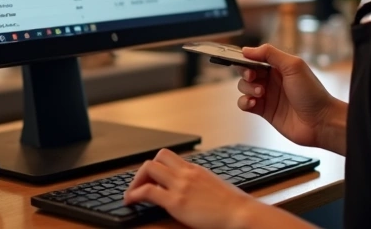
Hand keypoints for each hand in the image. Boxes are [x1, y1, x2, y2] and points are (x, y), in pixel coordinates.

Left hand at [124, 149, 258, 228]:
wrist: (239, 213)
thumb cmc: (232, 204)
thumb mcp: (214, 186)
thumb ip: (200, 182)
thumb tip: (192, 188)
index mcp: (195, 169)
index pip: (169, 157)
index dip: (157, 166)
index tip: (152, 179)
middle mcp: (186, 173)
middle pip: (157, 157)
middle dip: (144, 171)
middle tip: (140, 186)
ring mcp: (180, 185)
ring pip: (148, 168)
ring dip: (136, 181)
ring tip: (131, 194)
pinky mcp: (176, 201)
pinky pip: (148, 191)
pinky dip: (135, 194)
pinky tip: (131, 202)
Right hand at [237, 45, 345, 153]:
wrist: (320, 122)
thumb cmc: (312, 93)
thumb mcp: (293, 66)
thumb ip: (270, 54)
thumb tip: (248, 50)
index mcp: (279, 66)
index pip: (256, 57)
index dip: (247, 58)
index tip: (243, 60)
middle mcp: (272, 80)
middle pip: (247, 71)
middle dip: (245, 73)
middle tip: (252, 77)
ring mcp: (268, 95)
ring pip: (244, 87)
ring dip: (247, 88)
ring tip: (261, 93)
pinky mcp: (264, 111)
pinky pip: (245, 104)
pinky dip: (244, 102)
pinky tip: (253, 103)